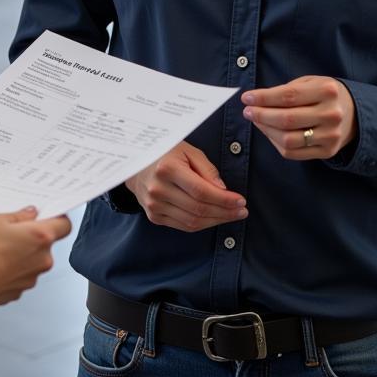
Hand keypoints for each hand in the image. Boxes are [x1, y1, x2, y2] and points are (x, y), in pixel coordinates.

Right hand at [0, 207, 71, 306]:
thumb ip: (18, 216)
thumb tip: (29, 214)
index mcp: (41, 237)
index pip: (64, 224)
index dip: (57, 217)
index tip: (46, 213)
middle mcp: (42, 259)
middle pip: (46, 243)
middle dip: (31, 235)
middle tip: (10, 228)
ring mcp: (31, 278)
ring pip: (32, 260)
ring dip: (20, 253)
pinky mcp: (18, 292)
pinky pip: (19, 275)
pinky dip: (10, 268)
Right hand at [123, 141, 246, 231]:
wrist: (134, 164)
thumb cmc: (165, 153)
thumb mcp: (187, 151)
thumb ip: (206, 168)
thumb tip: (223, 190)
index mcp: (167, 169)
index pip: (201, 191)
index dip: (224, 200)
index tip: (241, 201)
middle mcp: (158, 189)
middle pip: (199, 209)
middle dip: (225, 212)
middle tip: (242, 211)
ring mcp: (154, 205)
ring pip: (192, 222)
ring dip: (216, 221)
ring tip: (232, 215)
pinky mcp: (154, 216)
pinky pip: (183, 226)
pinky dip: (202, 224)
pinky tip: (214, 218)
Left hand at [241, 76, 357, 159]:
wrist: (354, 114)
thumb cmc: (324, 94)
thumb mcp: (310, 82)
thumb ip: (285, 90)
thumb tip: (255, 100)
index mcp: (327, 91)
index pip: (288, 96)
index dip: (263, 98)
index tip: (246, 97)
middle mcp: (331, 114)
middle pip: (287, 119)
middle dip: (261, 115)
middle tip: (247, 110)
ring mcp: (331, 136)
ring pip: (288, 139)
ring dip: (266, 130)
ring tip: (256, 121)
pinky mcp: (327, 151)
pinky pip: (293, 152)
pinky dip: (275, 143)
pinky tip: (269, 132)